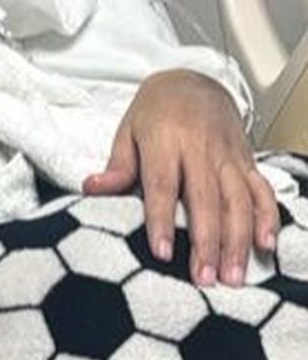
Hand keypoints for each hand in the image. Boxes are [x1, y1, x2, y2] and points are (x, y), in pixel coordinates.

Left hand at [83, 69, 278, 286]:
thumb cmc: (154, 112)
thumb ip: (117, 165)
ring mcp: (227, 155)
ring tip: (232, 275)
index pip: (163, 185)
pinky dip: (267, 217)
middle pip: (205, 199)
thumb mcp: (128, 130)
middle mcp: (200, 149)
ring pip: (237, 200)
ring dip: (237, 240)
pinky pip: (261, 190)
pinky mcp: (246, 160)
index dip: (162, 220)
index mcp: (165, 141)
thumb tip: (91, 189)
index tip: (163, 252)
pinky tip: (264, 244)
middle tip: (204, 278)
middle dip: (207, 242)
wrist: (192, 81)